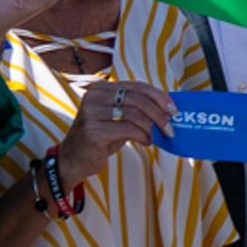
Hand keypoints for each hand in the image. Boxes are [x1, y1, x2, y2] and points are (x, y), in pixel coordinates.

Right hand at [57, 78, 176, 183]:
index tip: (174, 109)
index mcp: (101, 89)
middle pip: (137, 99)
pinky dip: (142, 136)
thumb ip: (136, 110)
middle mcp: (94, 96)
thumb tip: (167, 109)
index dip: (159, 96)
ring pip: (134, 114)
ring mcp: (91, 112)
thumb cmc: (100, 138)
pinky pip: (127, 129)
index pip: (137, 86)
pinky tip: (146, 142)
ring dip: (151, 127)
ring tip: (156, 137)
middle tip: (170, 127)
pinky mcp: (93, 130)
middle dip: (159, 113)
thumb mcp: (117, 119)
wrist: (73, 160)